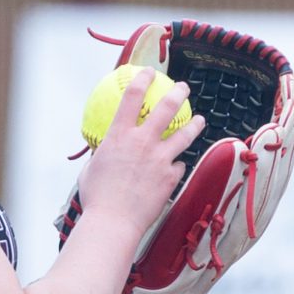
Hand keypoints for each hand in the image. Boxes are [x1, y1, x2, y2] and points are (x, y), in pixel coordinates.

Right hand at [75, 70, 204, 236]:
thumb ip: (104, 155)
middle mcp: (142, 142)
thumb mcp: (93, 168)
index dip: (142, 80)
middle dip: (178, 93)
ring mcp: (160, 158)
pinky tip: (176, 169)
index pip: (131, 98)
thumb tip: (105, 153)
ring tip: (200, 120)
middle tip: (183, 88)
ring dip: (194, 125)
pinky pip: (178, 166)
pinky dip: (176, 166)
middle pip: (166, 108)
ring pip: (184, 135)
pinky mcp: (171, 177)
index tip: (149, 72)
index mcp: (119, 136)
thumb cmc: (97, 197)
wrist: (114, 221)